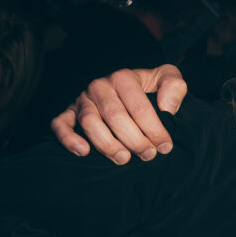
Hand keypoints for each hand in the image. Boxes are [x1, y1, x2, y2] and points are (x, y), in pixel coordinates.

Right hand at [51, 65, 188, 163]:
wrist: (123, 86)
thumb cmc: (147, 87)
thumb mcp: (165, 78)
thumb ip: (174, 86)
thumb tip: (168, 108)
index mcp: (123, 77)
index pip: (138, 106)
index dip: (154, 129)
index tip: (165, 147)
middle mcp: (99, 86)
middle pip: (115, 116)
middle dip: (134, 140)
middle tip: (148, 155)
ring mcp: (82, 100)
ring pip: (90, 123)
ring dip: (107, 144)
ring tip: (123, 159)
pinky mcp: (69, 112)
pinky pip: (60, 124)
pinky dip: (68, 138)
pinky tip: (84, 152)